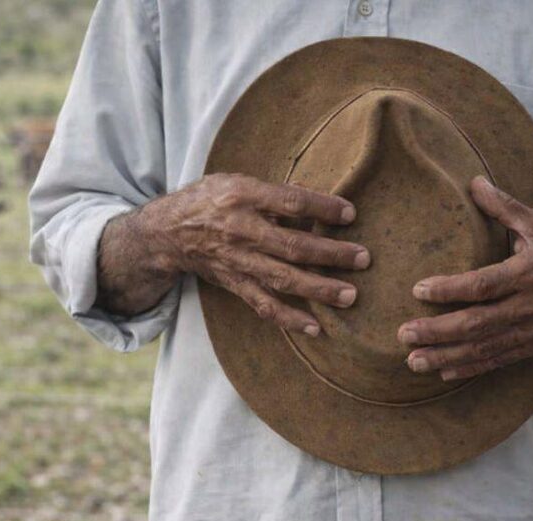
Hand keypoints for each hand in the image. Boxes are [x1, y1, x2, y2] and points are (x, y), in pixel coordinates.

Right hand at [145, 173, 369, 334]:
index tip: (350, 214)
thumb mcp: (237, 181)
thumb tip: (317, 203)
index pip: (289, 202)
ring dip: (318, 289)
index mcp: (243, 196)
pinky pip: (264, 305)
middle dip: (331, 254)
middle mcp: (241, 230)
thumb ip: (273, 193)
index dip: (321, 208)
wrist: (168, 233)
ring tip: (349, 295)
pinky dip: (290, 319)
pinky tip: (316, 327)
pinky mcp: (235, 284)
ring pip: (283, 279)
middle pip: (292, 246)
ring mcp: (238, 261)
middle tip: (363, 258)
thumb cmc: (210, 200)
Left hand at [397, 176, 532, 380]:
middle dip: (438, 331)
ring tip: (412, 360)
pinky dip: (470, 367)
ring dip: (446, 356)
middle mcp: (529, 305)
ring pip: (484, 347)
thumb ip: (505, 207)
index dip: (450, 289)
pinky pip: (498, 360)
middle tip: (403, 334)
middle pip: (478, 323)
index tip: (418, 289)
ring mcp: (532, 330)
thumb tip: (474, 182)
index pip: (484, 284)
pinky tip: (443, 371)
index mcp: (530, 272)